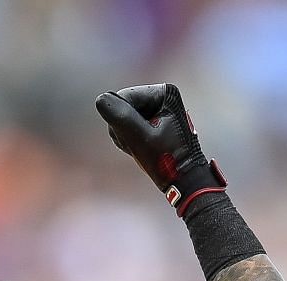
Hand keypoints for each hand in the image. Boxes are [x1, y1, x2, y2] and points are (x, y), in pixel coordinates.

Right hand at [94, 83, 226, 213]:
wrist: (185, 180)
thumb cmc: (168, 161)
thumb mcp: (141, 139)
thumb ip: (121, 117)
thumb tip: (101, 99)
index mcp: (164, 93)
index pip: (123, 97)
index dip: (122, 120)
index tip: (141, 138)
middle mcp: (162, 96)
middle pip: (121, 106)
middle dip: (124, 129)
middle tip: (141, 146)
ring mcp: (157, 107)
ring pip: (121, 117)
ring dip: (126, 137)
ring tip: (143, 149)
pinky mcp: (152, 119)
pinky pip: (126, 125)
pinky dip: (130, 140)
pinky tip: (142, 149)